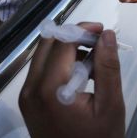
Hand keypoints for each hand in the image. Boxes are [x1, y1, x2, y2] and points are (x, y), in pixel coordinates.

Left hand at [19, 23, 124, 137]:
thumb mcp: (110, 106)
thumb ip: (107, 67)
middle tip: (99, 44)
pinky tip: (80, 75)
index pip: (62, 43)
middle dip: (73, 37)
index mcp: (49, 89)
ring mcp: (26, 97)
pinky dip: (59, 65)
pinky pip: (40, 71)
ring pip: (42, 55)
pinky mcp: (28, 103)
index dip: (82, 30)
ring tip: (93, 63)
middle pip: (48, 44)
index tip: (102, 31)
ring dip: (66, 50)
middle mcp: (30, 89)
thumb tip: (106, 36)